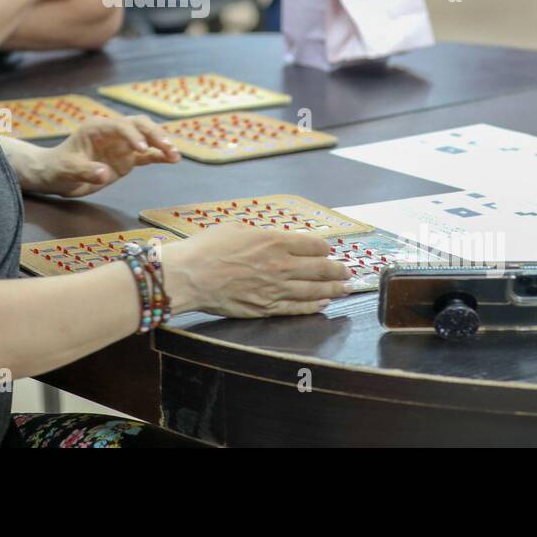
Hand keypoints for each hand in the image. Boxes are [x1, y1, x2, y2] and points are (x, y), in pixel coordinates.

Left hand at [19, 115, 178, 197]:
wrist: (55, 175)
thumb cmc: (57, 168)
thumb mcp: (67, 170)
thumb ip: (85, 171)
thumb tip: (105, 174)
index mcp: (97, 128)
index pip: (121, 126)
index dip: (134, 135)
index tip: (143, 149)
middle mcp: (113, 133)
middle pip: (139, 126)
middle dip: (155, 134)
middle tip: (167, 147)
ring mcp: (121, 146)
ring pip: (147, 138)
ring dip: (162, 144)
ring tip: (175, 155)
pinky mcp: (126, 159)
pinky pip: (147, 156)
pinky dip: (159, 157)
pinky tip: (173, 159)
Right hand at [160, 224, 351, 317]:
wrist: (189, 276)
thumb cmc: (208, 248)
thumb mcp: (237, 229)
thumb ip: (262, 234)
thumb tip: (276, 238)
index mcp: (275, 242)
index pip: (314, 245)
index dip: (324, 247)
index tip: (326, 249)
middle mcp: (281, 266)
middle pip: (321, 268)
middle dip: (338, 270)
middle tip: (347, 271)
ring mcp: (275, 290)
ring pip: (314, 291)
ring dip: (334, 289)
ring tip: (345, 289)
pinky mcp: (266, 308)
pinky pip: (297, 308)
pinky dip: (313, 306)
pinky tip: (323, 304)